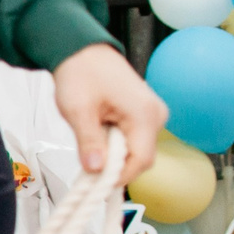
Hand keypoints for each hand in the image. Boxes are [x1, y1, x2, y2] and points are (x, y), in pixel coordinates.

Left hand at [52, 44, 165, 181]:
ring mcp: (152, 115)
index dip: (118, 176)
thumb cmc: (81, 73)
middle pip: (140, 158)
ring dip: (112, 154)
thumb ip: (89, 142)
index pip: (141, 161)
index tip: (94, 182)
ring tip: (89, 138)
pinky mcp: (144, 115)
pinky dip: (114, 144)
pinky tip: (97, 133)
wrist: (83, 51)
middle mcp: (156, 115)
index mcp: (145, 114)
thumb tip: (95, 169)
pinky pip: (133, 140)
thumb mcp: (78, 110)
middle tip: (86, 161)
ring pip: (135, 150)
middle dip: (113, 165)